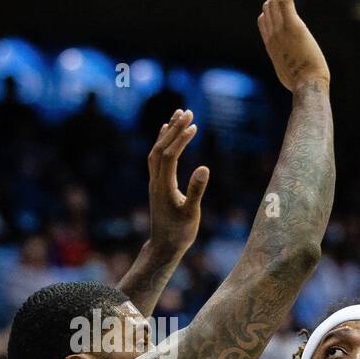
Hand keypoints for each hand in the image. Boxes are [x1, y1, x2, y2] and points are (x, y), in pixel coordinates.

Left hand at [147, 109, 208, 253]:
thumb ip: (197, 190)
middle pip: (161, 149)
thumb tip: (204, 168)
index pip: (170, 156)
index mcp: (164, 187)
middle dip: (173, 129)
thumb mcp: (192, 213)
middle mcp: (156, 181)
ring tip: (178, 115)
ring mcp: (154, 182)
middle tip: (186, 111)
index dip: (180, 140)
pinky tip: (167, 134)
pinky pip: (156, 158)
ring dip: (167, 133)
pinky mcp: (157, 185)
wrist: (164, 247)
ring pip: (156, 151)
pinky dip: (162, 143)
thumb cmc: (180, 233)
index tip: (194, 125)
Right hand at [258, 0, 329, 91]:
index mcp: (271, 47)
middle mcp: (272, 36)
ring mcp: (281, 31)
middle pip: (268, 8)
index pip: (264, 21)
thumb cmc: (302, 84)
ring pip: (275, 1)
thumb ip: (288, 63)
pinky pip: (285, 1)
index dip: (268, 7)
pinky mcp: (293, 26)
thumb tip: (293, 69)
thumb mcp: (289, 74)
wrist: (306, 86)